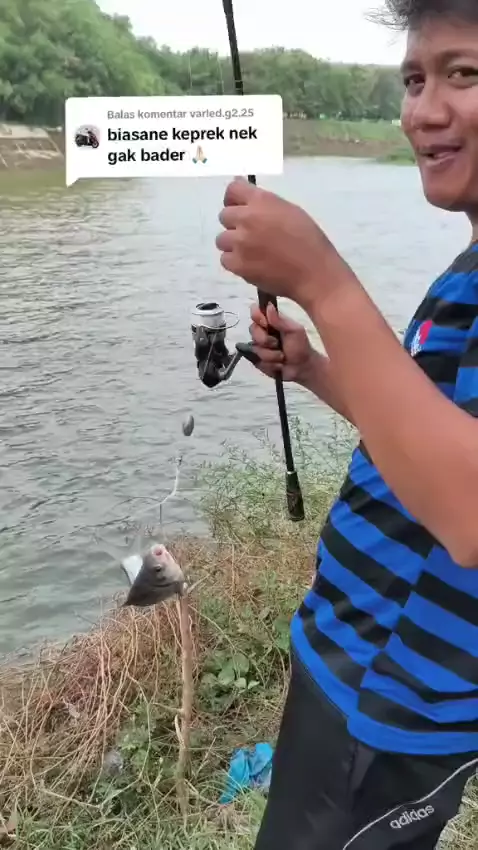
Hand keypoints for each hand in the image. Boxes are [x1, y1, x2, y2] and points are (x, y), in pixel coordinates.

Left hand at [216, 178, 350, 312]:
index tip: (240, 208)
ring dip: (233, 244)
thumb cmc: (308, 241)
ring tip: (252, 252)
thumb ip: (265, 203)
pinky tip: (251, 264)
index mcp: (262, 201)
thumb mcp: (290, 211)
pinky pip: (225, 259)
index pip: (232, 190)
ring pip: (222, 239)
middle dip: (235, 224)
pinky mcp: (238, 265)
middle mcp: (247, 218)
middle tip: (252, 235)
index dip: (234, 199)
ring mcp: (240, 242)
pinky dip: (235, 262)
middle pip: (224, 216)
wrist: (314, 273)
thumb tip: (245, 194)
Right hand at [249, 302, 314, 382]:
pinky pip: (256, 361)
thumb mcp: (294, 331)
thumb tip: (269, 306)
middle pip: (252, 330)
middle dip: (265, 340)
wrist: (302, 369)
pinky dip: (269, 365)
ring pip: (254, 348)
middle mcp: (263, 332)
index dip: (257, 316)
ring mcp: (259, 347)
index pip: (256, 312)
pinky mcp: (257, 361)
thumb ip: (280, 320)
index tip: (265, 324)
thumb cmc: (301, 348)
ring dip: (270, 355)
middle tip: (277, 344)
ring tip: (282, 357)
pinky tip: (278, 365)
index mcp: (272, 322)